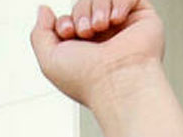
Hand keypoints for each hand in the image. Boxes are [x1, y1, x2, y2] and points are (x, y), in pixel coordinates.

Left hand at [31, 0, 165, 108]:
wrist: (116, 82)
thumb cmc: (86, 79)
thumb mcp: (49, 59)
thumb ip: (39, 33)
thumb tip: (44, 10)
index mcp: (84, 49)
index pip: (71, 19)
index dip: (65, 20)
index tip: (67, 32)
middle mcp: (104, 39)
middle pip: (85, 4)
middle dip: (81, 13)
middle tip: (86, 32)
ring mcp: (124, 29)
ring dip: (97, 7)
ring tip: (101, 26)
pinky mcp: (143, 19)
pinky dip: (119, 1)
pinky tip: (116, 19)